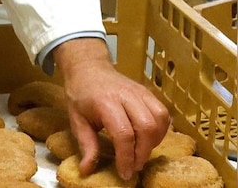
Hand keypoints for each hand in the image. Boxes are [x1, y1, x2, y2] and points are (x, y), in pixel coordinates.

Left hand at [53, 37, 169, 179]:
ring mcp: (140, 92)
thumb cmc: (80, 95)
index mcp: (105, 102)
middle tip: (133, 165)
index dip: (126, 156)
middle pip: (146, 127)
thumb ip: (86, 145)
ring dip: (154, 142)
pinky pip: (163, 114)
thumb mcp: (76, 120)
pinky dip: (160, 130)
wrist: (88, 68)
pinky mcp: (149, 92)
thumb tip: (86, 170)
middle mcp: (126, 95)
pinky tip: (148, 139)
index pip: (123, 133)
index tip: (124, 172)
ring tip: (141, 152)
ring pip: (159, 120)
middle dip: (143, 152)